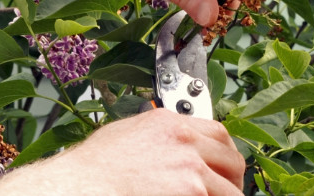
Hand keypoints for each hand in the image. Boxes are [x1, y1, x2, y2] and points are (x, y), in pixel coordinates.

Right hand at [0, 109, 244, 194]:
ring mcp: (191, 170)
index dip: (224, 151)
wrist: (81, 186)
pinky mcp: (191, 193)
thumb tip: (171, 140)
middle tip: (226, 190)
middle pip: (231, 159)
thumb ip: (158, 134)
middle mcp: (186, 143)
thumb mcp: (127, 133)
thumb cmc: (93, 167)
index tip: (224, 164)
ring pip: (230, 188)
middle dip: (232, 177)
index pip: (218, 132)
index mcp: (171, 124)